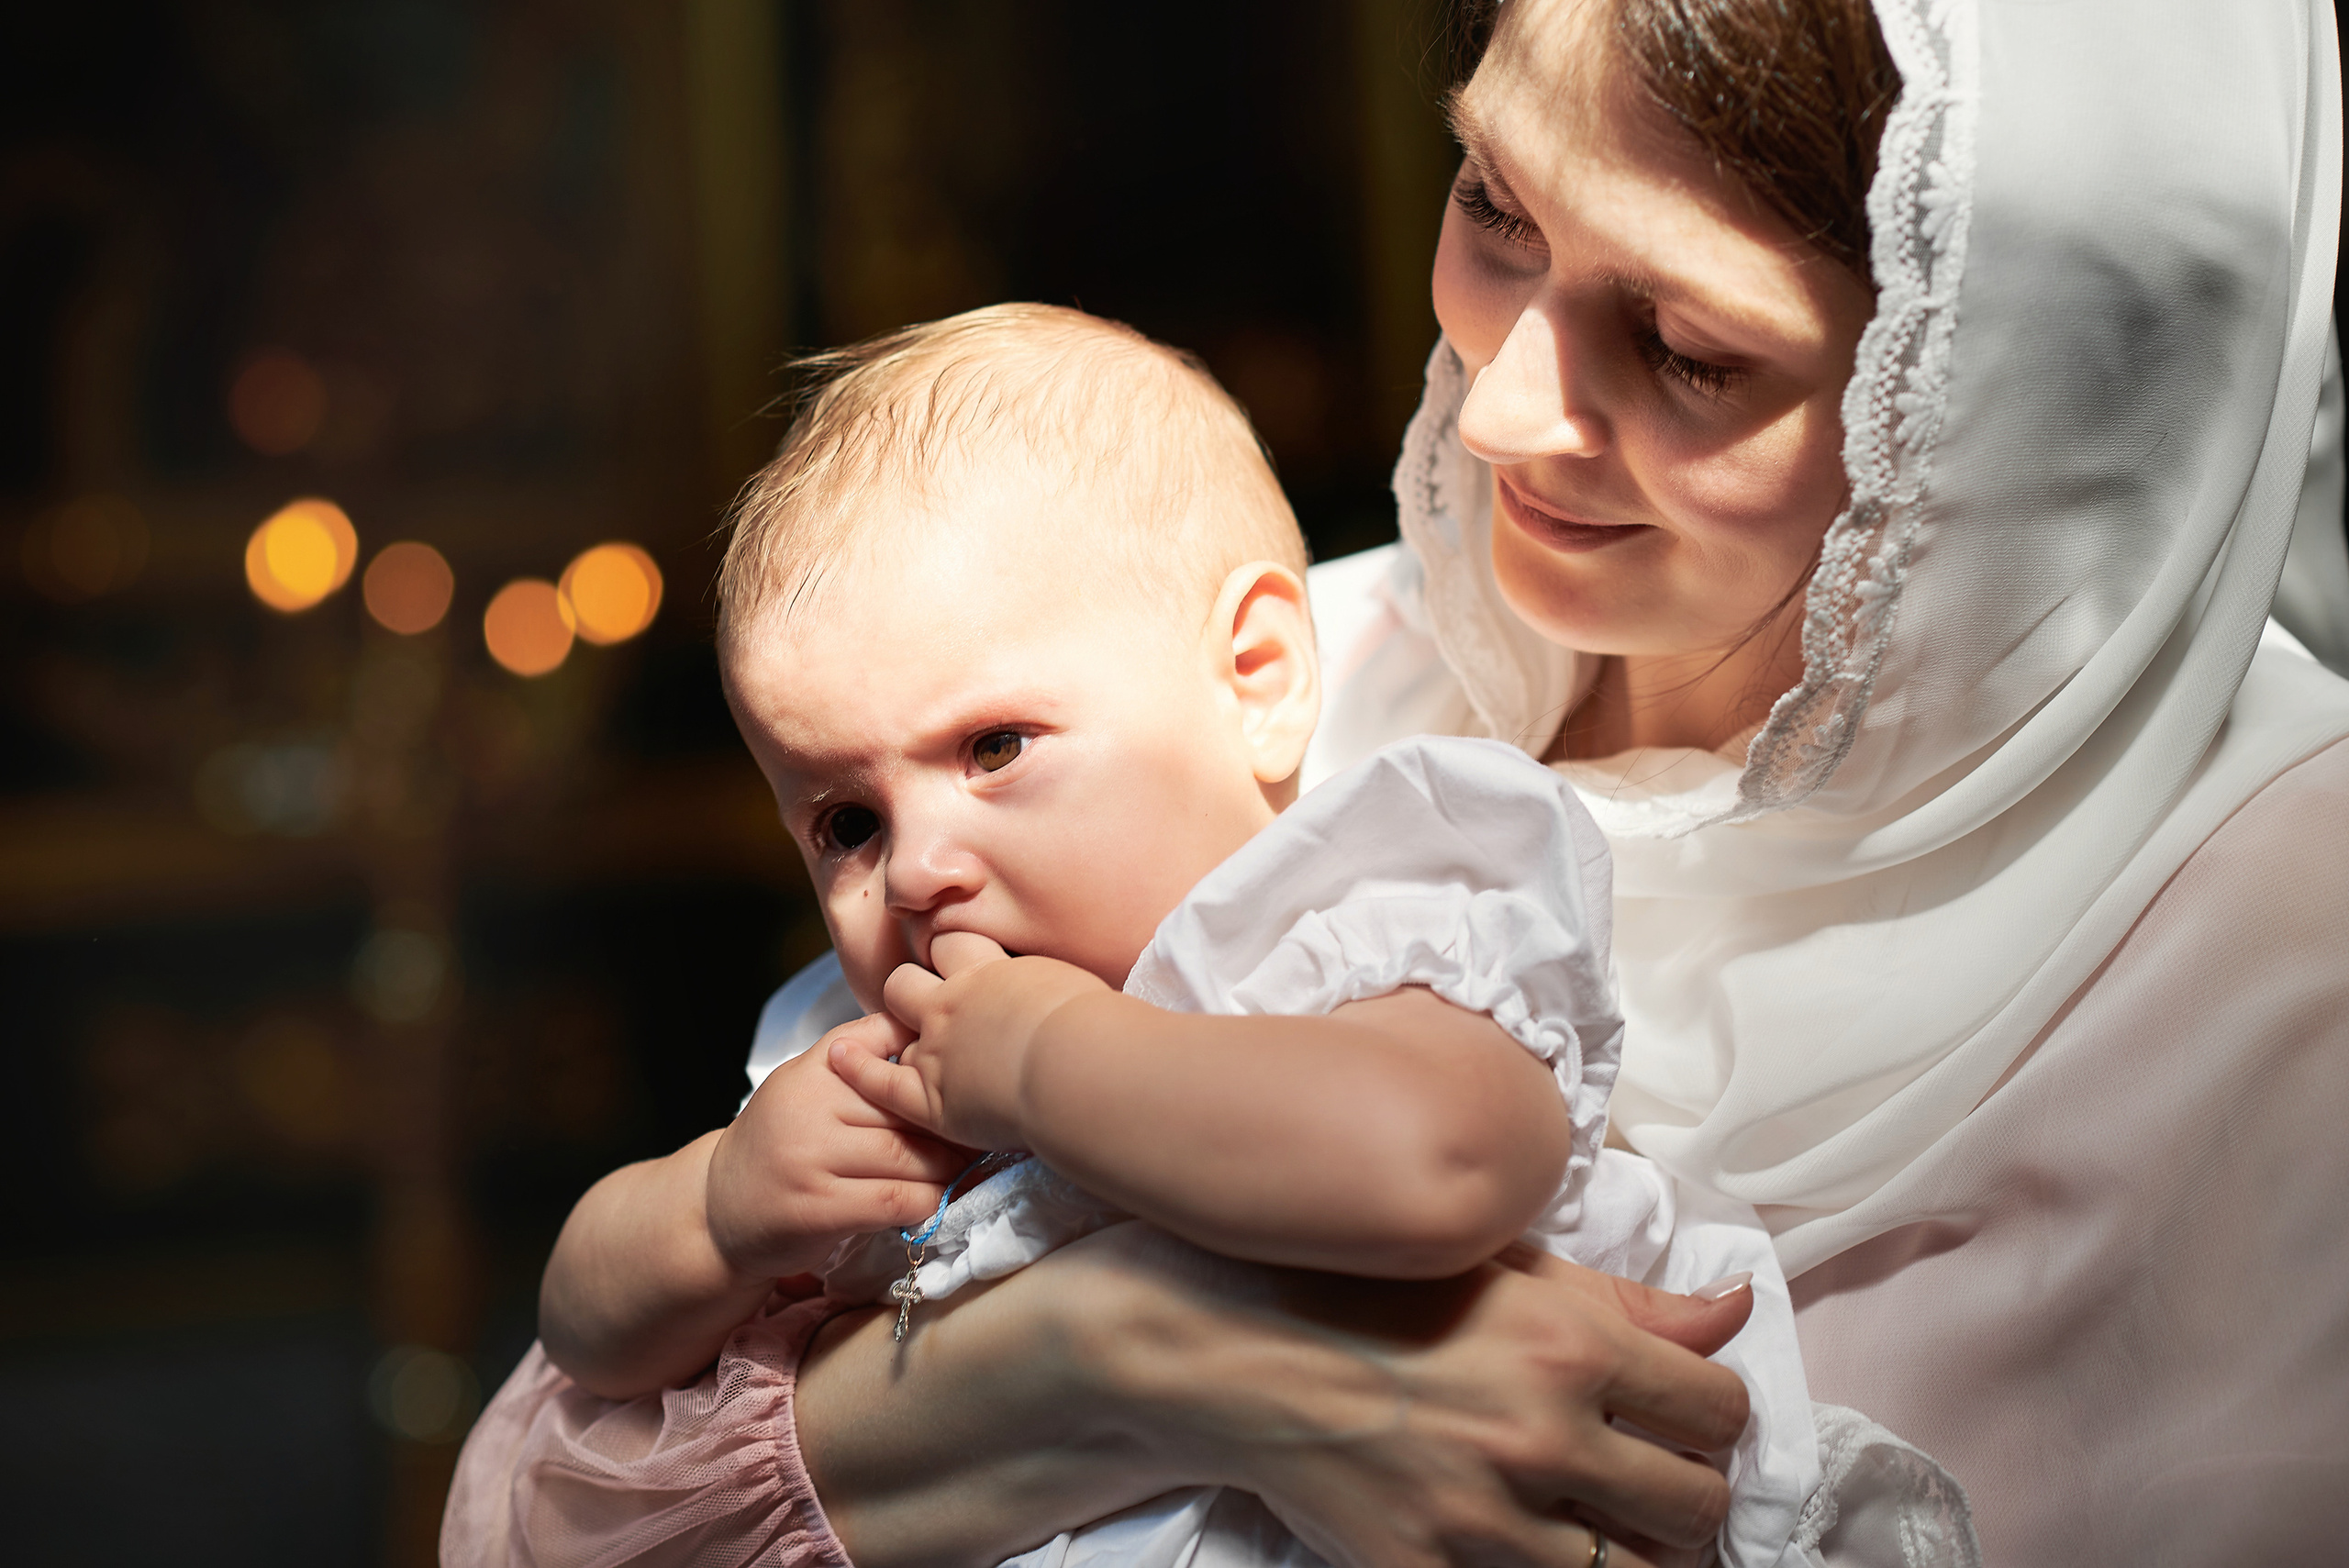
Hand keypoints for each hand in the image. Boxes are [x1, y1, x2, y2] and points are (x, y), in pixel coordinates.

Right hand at [706, 1012, 973, 1280]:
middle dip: (954, 1122)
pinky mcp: (819, 1210)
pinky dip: (928, 1201)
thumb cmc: (783, 1139)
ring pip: (911, 1156)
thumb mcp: (810, 1080)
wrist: (720, 1206)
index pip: (892, 1044)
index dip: (938, 1063)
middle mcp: (810, 1106)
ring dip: (950, 1166)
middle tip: (989, 1128)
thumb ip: (862, 1052)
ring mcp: (811, 1159)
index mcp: (816, 1067)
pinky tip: (935, 1199)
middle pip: (910, 1108)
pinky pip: (898, 1200)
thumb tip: (932, 1025)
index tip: (973, 1074)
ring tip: (972, 1165)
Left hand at [829, 931, 1110, 1150]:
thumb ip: (1059, 988)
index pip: (956, 944)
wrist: (1075, 1067)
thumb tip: (1078, 990)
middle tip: (929, 1003)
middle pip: (909, 980)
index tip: (957, 956)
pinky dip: (859, 1069)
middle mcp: (954, 1002)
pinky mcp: (930, 1097)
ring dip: (896, 1026)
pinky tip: (840, 1059)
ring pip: (892, 1020)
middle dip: (913, 990)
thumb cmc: (1095, 1028)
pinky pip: (881, 1080)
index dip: (952, 950)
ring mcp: (936, 1048)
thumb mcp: (1079, 989)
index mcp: (992, 971)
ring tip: (903, 1036)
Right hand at [1067, 1226, 1752, 1567]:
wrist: (1218, 1348)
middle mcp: (1540, 1439)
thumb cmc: (1353, 1284)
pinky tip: (1514, 1539)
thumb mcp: (1493, 1263)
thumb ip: (1624, 1300)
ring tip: (1589, 1516)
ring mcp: (1483, 1521)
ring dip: (1625, 1548)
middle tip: (1642, 1472)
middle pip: (1696, 1507)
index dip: (1710, 1414)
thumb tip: (1733, 1311)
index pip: (1719, 1410)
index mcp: (1567, 1345)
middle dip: (1683, 1489)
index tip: (1679, 1414)